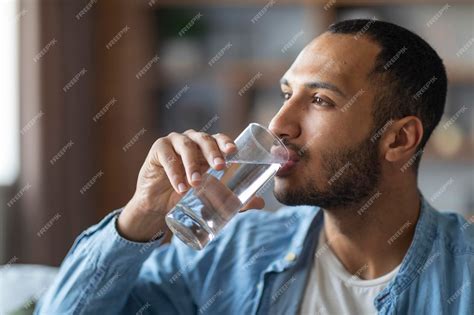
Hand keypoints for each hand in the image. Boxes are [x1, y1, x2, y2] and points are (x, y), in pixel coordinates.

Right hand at [117, 129, 264, 241]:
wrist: (158, 207)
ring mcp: (174, 143)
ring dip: (193, 165)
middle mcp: (192, 141)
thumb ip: (233, 199)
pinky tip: (180, 187)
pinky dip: (174, 172)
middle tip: (220, 167)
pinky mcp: (158, 149)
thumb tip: (260, 203)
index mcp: (207, 149)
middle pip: (204, 140)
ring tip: (196, 183)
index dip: (226, 142)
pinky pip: (167, 157)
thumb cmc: (187, 196)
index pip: (219, 139)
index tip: (234, 151)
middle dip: (213, 152)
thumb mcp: (211, 198)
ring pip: (186, 147)